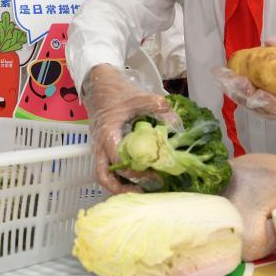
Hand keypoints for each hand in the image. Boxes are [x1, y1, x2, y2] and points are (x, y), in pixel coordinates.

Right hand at [82, 64, 180, 193]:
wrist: (98, 85)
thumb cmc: (117, 92)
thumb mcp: (138, 97)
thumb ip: (157, 107)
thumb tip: (176, 123)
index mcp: (108, 134)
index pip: (119, 160)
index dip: (136, 171)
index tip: (155, 175)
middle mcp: (100, 145)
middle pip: (104, 176)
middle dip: (122, 188)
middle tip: (145, 191)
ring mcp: (98, 148)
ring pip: (102, 175)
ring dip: (119, 186)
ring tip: (140, 190)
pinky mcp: (101, 149)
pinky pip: (106, 169)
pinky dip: (119, 178)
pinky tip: (136, 178)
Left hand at [215, 36, 275, 119]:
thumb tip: (268, 41)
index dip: (267, 101)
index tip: (256, 90)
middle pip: (260, 108)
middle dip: (243, 93)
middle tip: (231, 78)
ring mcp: (273, 110)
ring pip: (251, 105)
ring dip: (235, 92)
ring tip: (223, 76)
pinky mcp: (265, 105)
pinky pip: (250, 99)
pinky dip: (238, 90)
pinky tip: (228, 78)